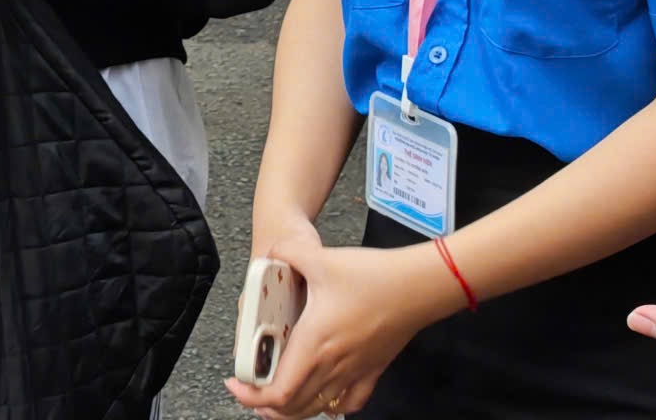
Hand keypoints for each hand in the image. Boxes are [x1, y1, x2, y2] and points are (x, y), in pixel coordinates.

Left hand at [230, 226, 453, 418]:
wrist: (419, 287)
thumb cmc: (373, 276)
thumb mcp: (320, 257)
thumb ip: (286, 251)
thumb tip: (270, 251)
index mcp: (315, 343)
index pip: (278, 391)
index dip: (251, 395)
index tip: (235, 384)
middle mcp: (334, 365)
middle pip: (293, 407)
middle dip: (265, 405)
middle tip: (250, 390)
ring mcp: (356, 372)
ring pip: (319, 408)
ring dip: (293, 408)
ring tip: (276, 396)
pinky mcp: (373, 371)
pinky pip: (350, 402)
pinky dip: (330, 405)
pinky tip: (322, 397)